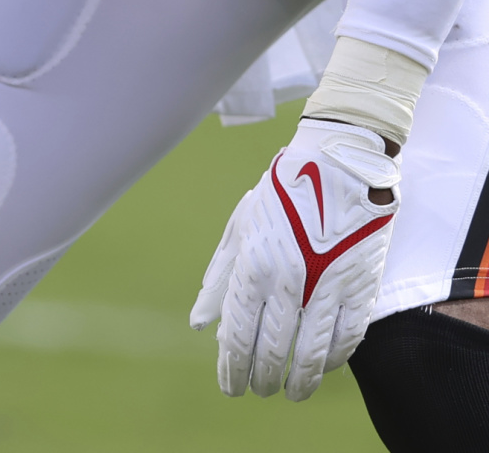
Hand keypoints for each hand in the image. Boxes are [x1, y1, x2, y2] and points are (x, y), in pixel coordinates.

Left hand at [190, 118, 399, 399]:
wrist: (338, 167)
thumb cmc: (281, 195)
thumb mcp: (240, 228)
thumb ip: (220, 277)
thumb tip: (200, 322)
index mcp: (253, 265)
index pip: (238, 333)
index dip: (232, 366)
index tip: (229, 386)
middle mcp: (288, 282)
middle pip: (272, 349)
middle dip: (261, 377)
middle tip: (256, 390)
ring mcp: (327, 288)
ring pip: (312, 354)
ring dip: (300, 381)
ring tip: (290, 393)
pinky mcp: (360, 289)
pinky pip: (347, 339)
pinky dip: (334, 361)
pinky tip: (323, 368)